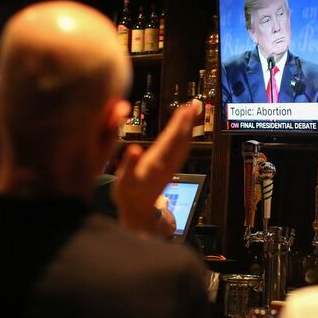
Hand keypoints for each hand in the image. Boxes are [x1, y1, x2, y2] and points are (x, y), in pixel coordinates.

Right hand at [113, 100, 199, 233]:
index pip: (170, 139)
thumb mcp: (124, 181)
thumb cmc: (128, 195)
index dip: (178, 123)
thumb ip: (129, 164)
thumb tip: (134, 149)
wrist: (138, 212)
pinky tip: (186, 131)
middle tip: (194, 104)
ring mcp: (170, 167)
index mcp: (156, 163)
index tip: (185, 108)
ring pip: (183, 144)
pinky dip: (185, 137)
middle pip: (180, 139)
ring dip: (188, 128)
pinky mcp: (170, 169)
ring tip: (192, 112)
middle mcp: (167, 164)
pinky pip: (181, 150)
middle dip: (187, 121)